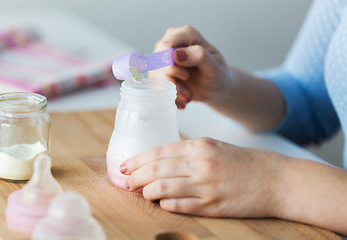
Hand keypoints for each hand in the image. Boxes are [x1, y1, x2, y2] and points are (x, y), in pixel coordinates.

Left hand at [120, 138, 283, 217]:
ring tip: (142, 193)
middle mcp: (201, 164)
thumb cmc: (245, 162)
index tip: (124, 166)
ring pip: (163, 188)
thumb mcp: (215, 148)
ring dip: (147, 192)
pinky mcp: (213, 206)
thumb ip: (188, 153)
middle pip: (156, 170)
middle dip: (135, 177)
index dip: (137, 160)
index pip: (159, 152)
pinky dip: (166, 204)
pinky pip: (180, 206)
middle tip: (126, 182)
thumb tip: (160, 162)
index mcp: (200, 146)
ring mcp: (207, 186)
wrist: (277, 179)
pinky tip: (162, 203)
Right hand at [150, 26, 233, 108]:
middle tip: (187, 93)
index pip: (167, 44)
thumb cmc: (217, 74)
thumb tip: (176, 54)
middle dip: (171, 80)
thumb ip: (199, 56)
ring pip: (156, 74)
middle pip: (158, 60)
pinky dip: (169, 96)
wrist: (215, 88)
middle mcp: (171, 43)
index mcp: (186, 34)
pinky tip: (181, 101)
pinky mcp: (159, 72)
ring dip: (171, 91)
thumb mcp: (214, 67)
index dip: (171, 62)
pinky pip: (156, 85)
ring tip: (187, 98)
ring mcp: (163, 58)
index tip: (185, 76)